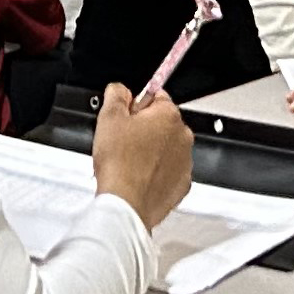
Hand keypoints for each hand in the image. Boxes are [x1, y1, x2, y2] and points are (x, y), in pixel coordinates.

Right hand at [84, 82, 192, 229]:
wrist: (126, 203)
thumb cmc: (120, 164)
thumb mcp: (108, 118)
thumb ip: (116, 95)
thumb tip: (119, 90)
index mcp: (168, 116)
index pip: (156, 96)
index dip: (136, 105)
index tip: (125, 116)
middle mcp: (183, 137)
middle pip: (162, 123)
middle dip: (144, 129)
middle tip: (122, 141)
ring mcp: (185, 163)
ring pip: (166, 148)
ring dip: (150, 151)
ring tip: (127, 162)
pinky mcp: (181, 185)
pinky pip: (168, 172)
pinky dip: (155, 172)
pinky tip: (137, 177)